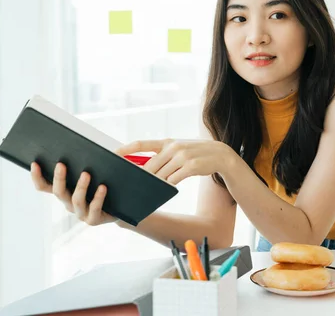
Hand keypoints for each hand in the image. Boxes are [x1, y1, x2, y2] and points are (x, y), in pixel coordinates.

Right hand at [30, 162, 116, 225]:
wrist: (120, 206)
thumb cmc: (104, 184)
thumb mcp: (93, 171)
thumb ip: (85, 162)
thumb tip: (83, 147)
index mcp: (64, 192)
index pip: (44, 187)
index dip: (37, 177)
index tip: (35, 163)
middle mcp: (68, 203)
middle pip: (58, 192)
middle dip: (59, 178)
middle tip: (61, 164)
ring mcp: (80, 213)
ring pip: (76, 200)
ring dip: (80, 186)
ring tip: (86, 174)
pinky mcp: (93, 219)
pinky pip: (94, 208)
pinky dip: (98, 197)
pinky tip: (103, 187)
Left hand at [117, 139, 237, 184]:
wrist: (220, 155)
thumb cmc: (195, 155)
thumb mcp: (179, 151)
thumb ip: (162, 157)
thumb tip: (144, 170)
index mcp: (167, 142)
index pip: (142, 144)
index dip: (126, 149)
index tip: (113, 154)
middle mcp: (173, 147)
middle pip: (150, 165)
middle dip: (141, 177)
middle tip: (131, 186)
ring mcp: (183, 156)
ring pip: (161, 174)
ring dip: (156, 184)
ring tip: (148, 191)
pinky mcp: (191, 166)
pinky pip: (174, 179)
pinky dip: (169, 186)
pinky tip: (167, 189)